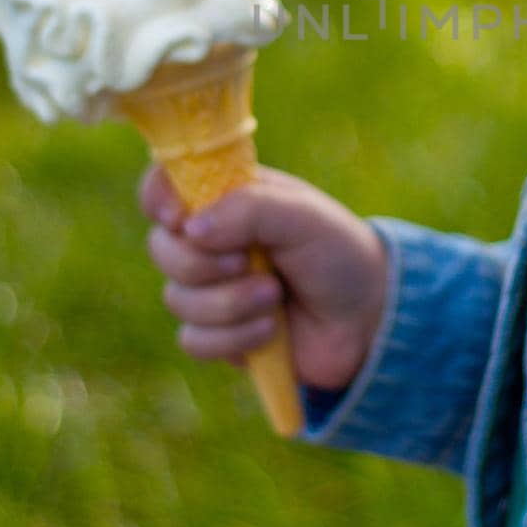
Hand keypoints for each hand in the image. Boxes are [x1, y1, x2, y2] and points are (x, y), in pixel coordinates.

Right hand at [139, 162, 390, 392]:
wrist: (368, 318)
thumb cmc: (338, 253)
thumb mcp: (303, 216)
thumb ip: (250, 210)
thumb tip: (190, 229)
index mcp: (228, 198)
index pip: (165, 185)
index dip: (158, 198)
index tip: (179, 218)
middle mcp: (213, 241)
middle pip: (162, 248)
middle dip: (203, 263)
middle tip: (248, 263)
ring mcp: (213, 289)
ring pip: (177, 298)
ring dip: (229, 303)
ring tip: (274, 297)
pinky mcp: (220, 334)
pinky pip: (193, 340)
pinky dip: (232, 338)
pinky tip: (269, 330)